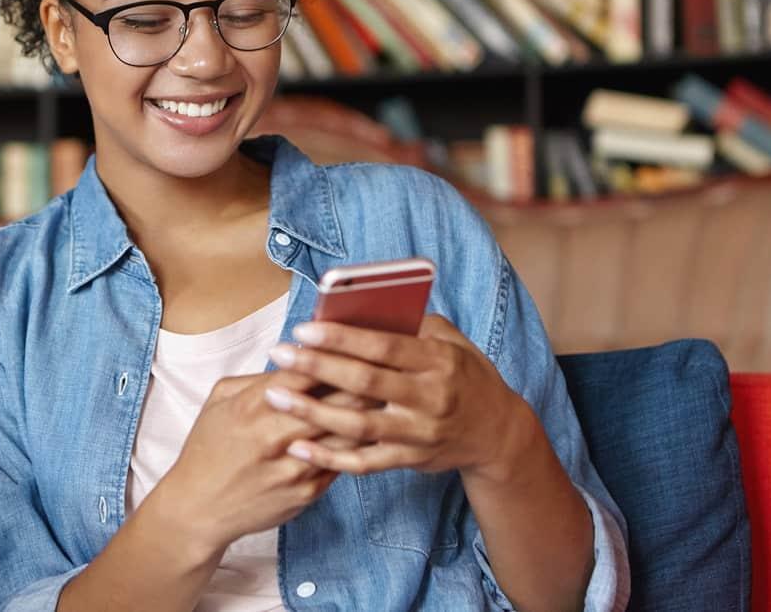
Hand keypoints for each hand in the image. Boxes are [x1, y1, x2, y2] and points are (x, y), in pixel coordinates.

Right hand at [155, 370, 371, 555]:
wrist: (198, 508)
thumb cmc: (208, 448)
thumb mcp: (220, 400)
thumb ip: (258, 378)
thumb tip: (296, 359)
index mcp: (252, 407)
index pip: (305, 370)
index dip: (332, 353)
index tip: (351, 343)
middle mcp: (275, 436)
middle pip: (336, 399)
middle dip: (362, 380)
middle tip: (381, 367)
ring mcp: (294, 467)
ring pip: (347, 432)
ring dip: (369, 412)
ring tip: (386, 396)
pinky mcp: (307, 492)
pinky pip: (342, 463)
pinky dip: (357, 444)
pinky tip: (369, 431)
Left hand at [263, 314, 529, 480]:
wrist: (496, 432)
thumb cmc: (463, 375)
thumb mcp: (451, 341)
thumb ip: (412, 325)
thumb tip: (360, 307)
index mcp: (438, 360)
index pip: (384, 346)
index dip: (342, 338)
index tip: (304, 329)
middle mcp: (429, 398)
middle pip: (365, 382)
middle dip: (317, 367)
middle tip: (279, 354)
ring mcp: (419, 434)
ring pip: (358, 426)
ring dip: (312, 412)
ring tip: (274, 397)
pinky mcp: (410, 461)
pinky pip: (364, 463)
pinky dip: (328, 458)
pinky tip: (297, 447)